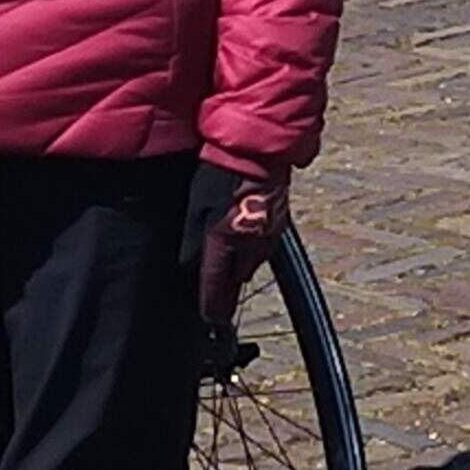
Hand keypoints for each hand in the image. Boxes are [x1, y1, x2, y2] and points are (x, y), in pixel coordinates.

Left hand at [189, 165, 286, 328]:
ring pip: (251, 264)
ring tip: (226, 271)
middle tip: (213, 297)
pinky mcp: (280, 226)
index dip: (213, 306)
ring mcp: (270, 236)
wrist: (257, 150)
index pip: (218, 285)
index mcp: (226, 239)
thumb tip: (189, 268)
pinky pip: (263, 248)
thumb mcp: (196, 206)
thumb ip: (194, 242)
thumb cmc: (220, 173)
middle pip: (237, 279)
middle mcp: (252, 244)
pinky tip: (242, 243)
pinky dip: (251, 251)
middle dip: (225, 289)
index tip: (209, 320)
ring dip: (239, 269)